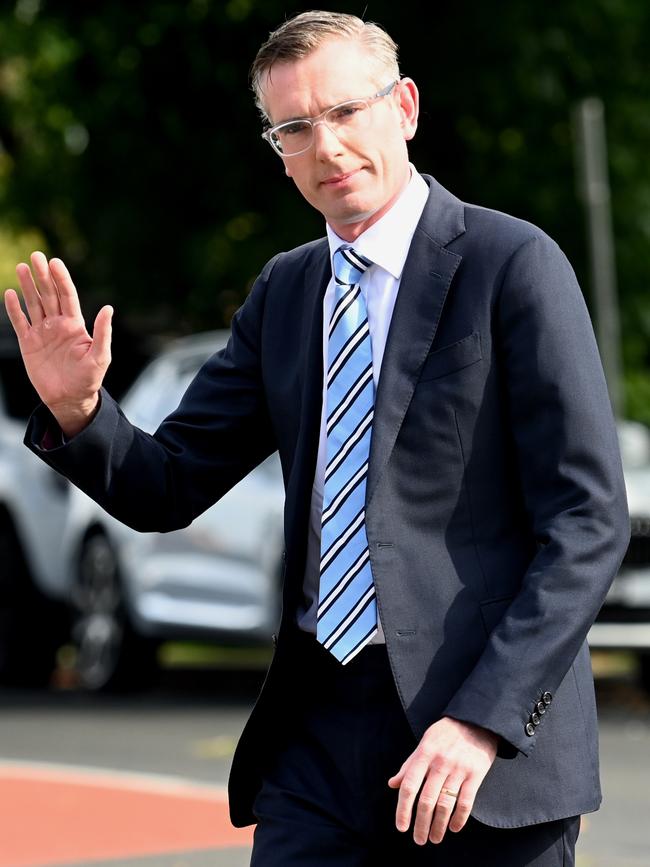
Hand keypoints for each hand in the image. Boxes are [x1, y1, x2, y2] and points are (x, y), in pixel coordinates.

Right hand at [4, 251, 112, 436]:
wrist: (70, 398)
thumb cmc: (89, 378)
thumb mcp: (100, 356)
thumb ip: (102, 333)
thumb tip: (108, 308)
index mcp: (75, 325)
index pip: (67, 296)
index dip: (61, 279)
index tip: (55, 262)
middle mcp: (58, 325)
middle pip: (49, 295)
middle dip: (42, 276)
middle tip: (36, 256)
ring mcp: (42, 333)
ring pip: (34, 304)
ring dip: (28, 287)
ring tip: (23, 267)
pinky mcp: (29, 344)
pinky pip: (20, 322)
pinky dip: (14, 309)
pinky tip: (10, 293)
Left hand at [388, 716, 497, 845]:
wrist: (476, 720)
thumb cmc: (446, 732)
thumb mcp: (424, 742)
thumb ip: (409, 764)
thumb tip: (392, 784)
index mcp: (424, 753)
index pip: (409, 786)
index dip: (403, 809)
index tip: (401, 826)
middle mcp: (440, 762)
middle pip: (426, 800)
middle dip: (421, 824)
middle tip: (419, 839)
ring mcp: (459, 769)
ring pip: (445, 805)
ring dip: (438, 826)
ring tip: (435, 838)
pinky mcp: (476, 774)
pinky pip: (466, 802)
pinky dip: (459, 819)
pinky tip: (453, 828)